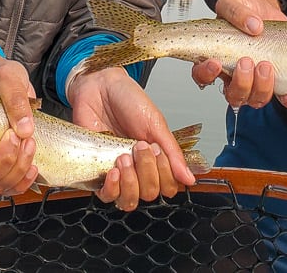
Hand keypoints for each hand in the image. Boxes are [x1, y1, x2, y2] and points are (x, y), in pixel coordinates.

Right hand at [0, 54, 39, 195]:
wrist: (5, 79)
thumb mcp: (7, 78)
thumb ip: (14, 99)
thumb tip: (25, 128)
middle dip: (2, 162)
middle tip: (15, 136)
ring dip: (16, 169)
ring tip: (28, 143)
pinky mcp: (5, 165)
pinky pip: (11, 187)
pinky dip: (23, 181)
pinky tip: (32, 166)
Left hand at [68, 66, 196, 210]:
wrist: (100, 86)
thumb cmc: (128, 99)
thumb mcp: (156, 124)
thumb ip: (173, 153)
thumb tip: (189, 179)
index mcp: (155, 158)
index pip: (167, 186)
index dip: (165, 175)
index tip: (157, 150)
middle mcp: (138, 169)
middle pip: (149, 194)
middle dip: (147, 172)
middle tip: (139, 147)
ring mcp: (118, 172)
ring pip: (129, 200)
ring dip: (130, 182)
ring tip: (124, 157)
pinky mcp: (97, 171)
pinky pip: (106, 196)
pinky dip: (112, 188)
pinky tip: (113, 171)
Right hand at [190, 0, 286, 109]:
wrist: (263, 7)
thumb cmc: (241, 9)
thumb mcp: (233, 3)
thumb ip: (238, 13)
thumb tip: (253, 25)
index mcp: (216, 57)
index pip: (202, 76)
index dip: (206, 74)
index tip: (215, 62)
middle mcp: (234, 74)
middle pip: (233, 94)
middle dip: (241, 83)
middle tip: (247, 61)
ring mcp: (255, 79)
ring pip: (254, 99)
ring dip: (261, 88)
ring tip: (266, 66)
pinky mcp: (276, 77)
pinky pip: (281, 97)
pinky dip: (286, 100)